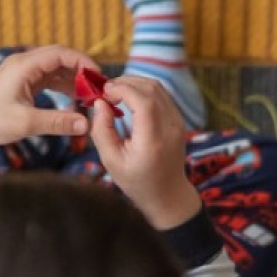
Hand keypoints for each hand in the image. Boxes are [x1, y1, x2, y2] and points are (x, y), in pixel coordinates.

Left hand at [0, 46, 95, 169]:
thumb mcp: (27, 123)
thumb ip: (58, 122)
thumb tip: (86, 125)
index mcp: (23, 66)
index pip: (61, 53)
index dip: (83, 62)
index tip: (100, 77)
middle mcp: (22, 63)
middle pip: (60, 58)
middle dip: (81, 71)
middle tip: (98, 87)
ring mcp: (21, 73)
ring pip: (54, 69)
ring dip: (72, 80)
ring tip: (89, 96)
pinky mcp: (20, 83)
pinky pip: (47, 79)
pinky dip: (62, 86)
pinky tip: (74, 99)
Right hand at [90, 76, 201, 228]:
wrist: (168, 194)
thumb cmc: (136, 181)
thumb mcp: (110, 161)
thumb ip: (102, 130)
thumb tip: (99, 103)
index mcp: (153, 140)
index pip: (143, 101)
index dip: (122, 89)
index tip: (103, 93)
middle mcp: (170, 127)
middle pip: (151, 88)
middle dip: (126, 82)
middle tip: (105, 91)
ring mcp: (177, 122)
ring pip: (157, 88)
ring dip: (134, 84)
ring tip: (114, 93)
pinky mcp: (177, 120)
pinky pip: (161, 95)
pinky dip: (142, 91)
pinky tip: (127, 99)